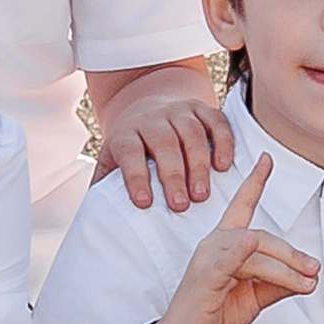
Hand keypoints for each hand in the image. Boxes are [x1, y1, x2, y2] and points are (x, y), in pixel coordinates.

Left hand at [92, 74, 236, 212]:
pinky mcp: (202, 108)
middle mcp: (152, 119)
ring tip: (202, 195)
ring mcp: (179, 111)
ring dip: (198, 165)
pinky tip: (224, 166)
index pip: (129, 151)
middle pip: (164, 143)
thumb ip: (104, 184)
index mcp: (126, 133)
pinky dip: (223, 142)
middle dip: (173, 175)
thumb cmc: (132, 147)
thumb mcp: (112, 160)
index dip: (135, 176)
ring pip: (191, 133)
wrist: (148, 105)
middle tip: (180, 206)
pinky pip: (215, 121)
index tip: (144, 203)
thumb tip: (98, 217)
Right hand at [139, 156, 320, 323]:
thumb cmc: (212, 315)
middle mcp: (215, 244)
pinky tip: (252, 245)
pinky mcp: (206, 276)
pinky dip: (241, 252)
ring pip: (255, 250)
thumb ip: (277, 284)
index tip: (266, 159)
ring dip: (284, 266)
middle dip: (292, 254)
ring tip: (306, 281)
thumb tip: (308, 278)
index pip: (241, 206)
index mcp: (225, 244)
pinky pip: (227, 260)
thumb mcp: (254, 298)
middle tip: (314, 271)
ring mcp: (209, 258)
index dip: (254, 182)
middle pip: (262, 237)